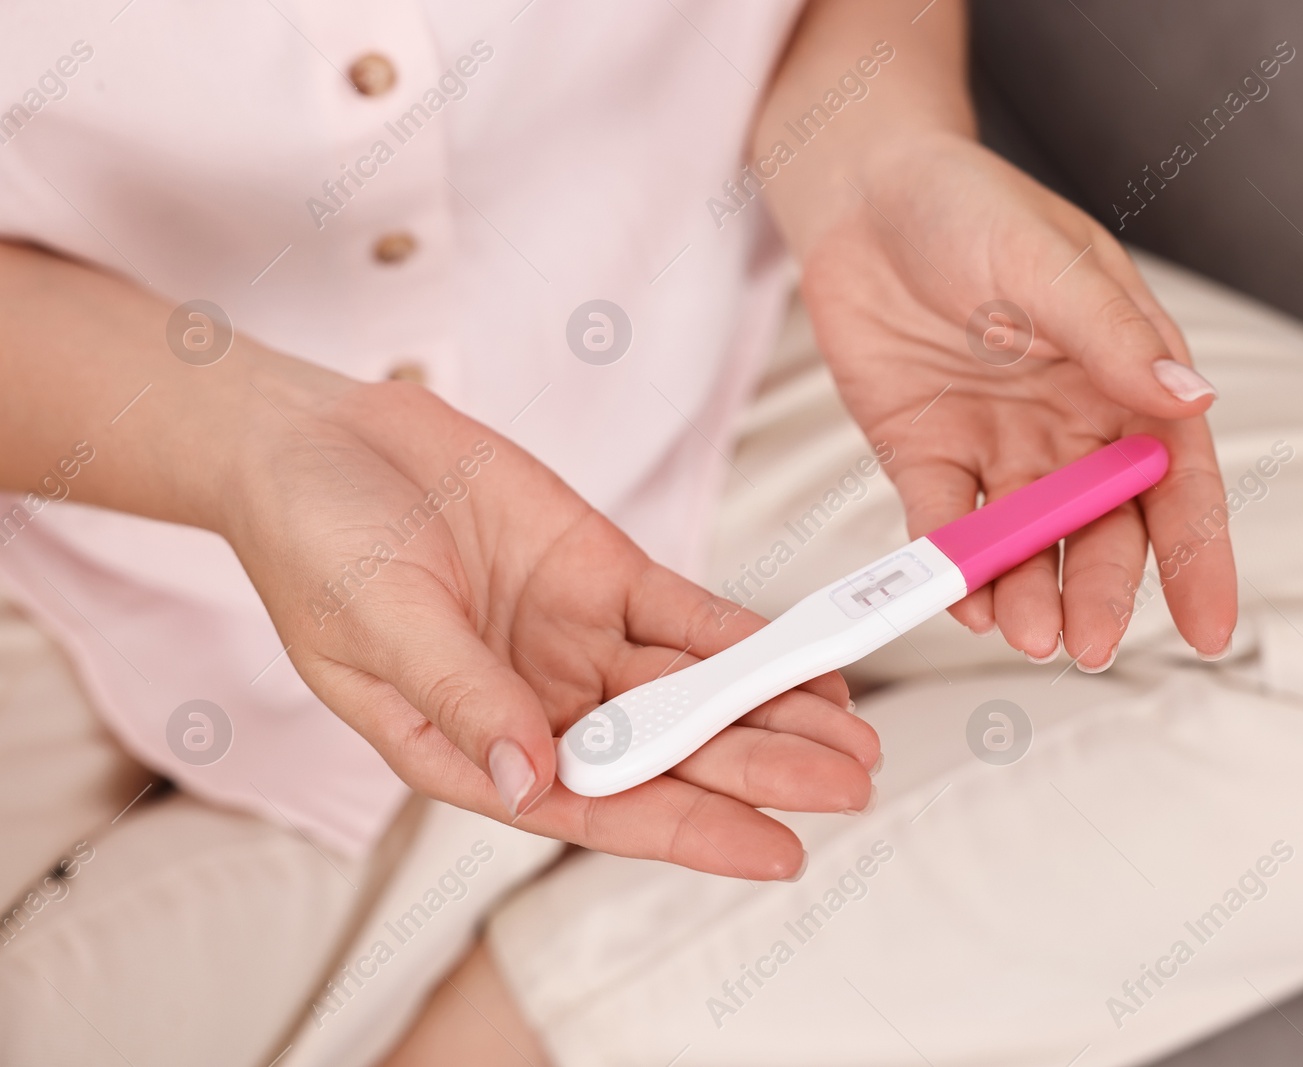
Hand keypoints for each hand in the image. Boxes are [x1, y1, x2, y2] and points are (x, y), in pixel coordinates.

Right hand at [223, 367, 876, 878]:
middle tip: (850, 784)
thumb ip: (461, 697)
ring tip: (852, 733)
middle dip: (761, 770)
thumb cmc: (315, 543)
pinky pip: (688, 616)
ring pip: (693, 689)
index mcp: (478, 748)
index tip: (776, 850)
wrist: (320, 442)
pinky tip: (802, 660)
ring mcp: (575, 641)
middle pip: (668, 752)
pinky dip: (745, 639)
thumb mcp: (378, 624)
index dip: (692, 831)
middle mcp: (540, 706)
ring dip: (771, 710)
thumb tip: (532, 779)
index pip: (600, 808)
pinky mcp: (602, 575)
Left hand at [802, 132, 1236, 666]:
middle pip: (1102, 528)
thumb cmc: (969, 206)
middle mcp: (1069, 424)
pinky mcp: (927, 455)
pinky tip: (964, 598)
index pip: (1177, 478)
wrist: (862, 196)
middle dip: (1101, 590)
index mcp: (1123, 375)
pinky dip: (954, 563)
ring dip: (1029, 590)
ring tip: (1024, 632)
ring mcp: (999, 446)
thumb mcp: (1048, 261)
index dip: (1199, 556)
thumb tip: (1190, 399)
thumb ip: (1112, 336)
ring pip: (1027, 540)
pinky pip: (947, 523)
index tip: (1211, 630)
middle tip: (1090, 644)